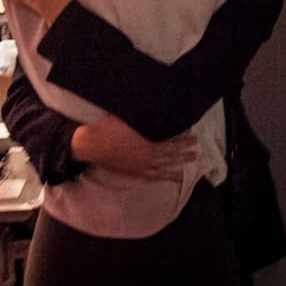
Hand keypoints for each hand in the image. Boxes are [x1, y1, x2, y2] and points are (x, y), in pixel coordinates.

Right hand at [71, 115, 196, 181]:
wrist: (90, 143)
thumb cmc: (108, 127)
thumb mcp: (128, 117)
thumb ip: (144, 117)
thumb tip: (155, 108)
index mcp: (148, 144)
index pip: (171, 142)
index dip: (182, 139)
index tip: (192, 135)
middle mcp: (147, 158)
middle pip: (171, 156)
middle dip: (184, 153)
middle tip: (196, 151)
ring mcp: (139, 167)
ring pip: (163, 169)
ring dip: (176, 168)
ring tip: (187, 167)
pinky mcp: (132, 173)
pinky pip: (151, 177)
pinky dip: (161, 177)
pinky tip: (167, 178)